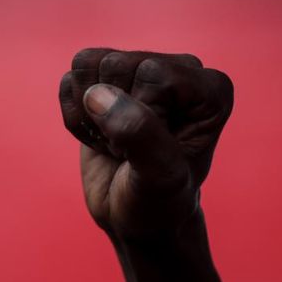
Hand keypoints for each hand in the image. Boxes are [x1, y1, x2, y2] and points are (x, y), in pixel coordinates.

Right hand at [59, 48, 233, 238]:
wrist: (137, 218)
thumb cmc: (160, 201)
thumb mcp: (160, 176)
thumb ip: (139, 134)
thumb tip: (98, 95)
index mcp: (211, 88)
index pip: (152, 73)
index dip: (140, 117)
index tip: (153, 151)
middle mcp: (180, 69)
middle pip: (116, 64)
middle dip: (112, 117)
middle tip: (131, 151)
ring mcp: (142, 71)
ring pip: (87, 64)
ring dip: (90, 115)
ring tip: (117, 143)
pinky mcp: (108, 79)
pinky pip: (71, 79)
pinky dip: (75, 116)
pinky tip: (100, 137)